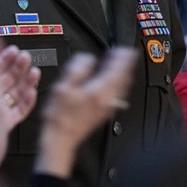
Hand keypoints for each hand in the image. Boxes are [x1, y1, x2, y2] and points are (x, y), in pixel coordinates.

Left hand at [0, 43, 40, 129]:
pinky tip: (31, 92)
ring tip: (34, 72)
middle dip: (18, 66)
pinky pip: (20, 111)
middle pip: (7, 78)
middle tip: (26, 57)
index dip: (4, 58)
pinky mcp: (4, 123)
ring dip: (26, 81)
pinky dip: (28, 101)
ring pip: (15, 93)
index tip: (13, 49)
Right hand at [35, 48, 135, 177]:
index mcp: (99, 91)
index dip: (122, 56)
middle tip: (126, 53)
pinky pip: (117, 95)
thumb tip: (87, 58)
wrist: (61, 138)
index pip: (118, 69)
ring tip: (122, 65)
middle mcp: (107, 99)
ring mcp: (107, 107)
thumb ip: (77, 69)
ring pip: (123, 87)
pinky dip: (119, 84)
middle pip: (124, 78)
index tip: (122, 48)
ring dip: (124, 74)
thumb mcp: (63, 87)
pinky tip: (113, 82)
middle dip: (126, 64)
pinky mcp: (104, 112)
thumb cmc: (59, 117)